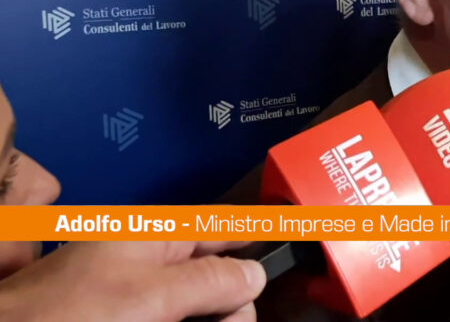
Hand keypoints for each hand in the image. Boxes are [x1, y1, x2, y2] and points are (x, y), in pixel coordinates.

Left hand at [0, 242, 264, 321]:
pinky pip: (174, 314)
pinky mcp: (127, 313)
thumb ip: (207, 281)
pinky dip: (190, 320)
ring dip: (214, 317)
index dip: (262, 230)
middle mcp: (147, 258)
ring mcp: (135, 292)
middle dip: (234, 302)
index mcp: (153, 235)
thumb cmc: (63, 315)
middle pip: (218, 274)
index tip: (298, 232)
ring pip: (199, 304)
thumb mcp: (149, 296)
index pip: (224, 225)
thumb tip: (254, 275)